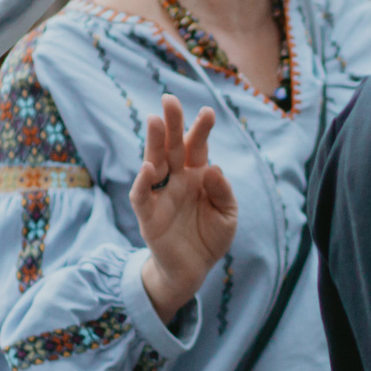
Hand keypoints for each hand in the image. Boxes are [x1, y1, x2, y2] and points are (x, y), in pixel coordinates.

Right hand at [130, 94, 236, 320]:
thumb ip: (223, 192)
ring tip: (155, 121)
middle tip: (170, 99)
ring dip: (154, 143)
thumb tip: (212, 168)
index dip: (201, 129)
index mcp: (197, 175)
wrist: (193, 270)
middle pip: (173, 147)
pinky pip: (142, 195)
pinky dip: (143, 181)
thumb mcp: (227, 215)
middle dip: (172, 123)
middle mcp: (177, 179)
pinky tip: (149, 167)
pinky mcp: (148, 215)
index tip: (208, 112)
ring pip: (154, 163)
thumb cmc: (210, 237)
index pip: (198, 146)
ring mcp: (161, 195)